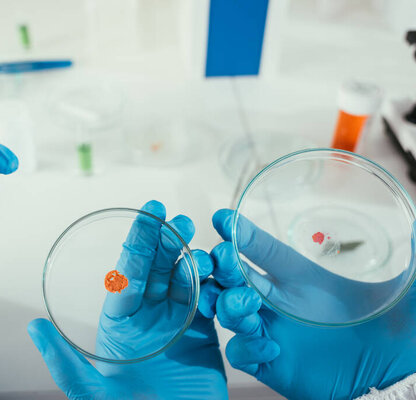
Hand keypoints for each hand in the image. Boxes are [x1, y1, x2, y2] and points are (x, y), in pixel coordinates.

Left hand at [29, 201, 227, 399]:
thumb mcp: (90, 391)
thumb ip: (64, 360)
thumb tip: (33, 327)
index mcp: (120, 321)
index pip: (129, 274)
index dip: (140, 243)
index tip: (150, 214)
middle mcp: (148, 316)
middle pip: (158, 270)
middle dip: (168, 242)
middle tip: (178, 219)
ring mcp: (178, 324)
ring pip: (185, 281)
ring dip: (192, 259)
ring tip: (200, 243)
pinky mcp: (204, 336)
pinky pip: (210, 303)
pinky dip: (215, 285)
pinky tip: (217, 269)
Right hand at [208, 209, 415, 399]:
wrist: (395, 379)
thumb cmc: (398, 334)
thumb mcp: (405, 293)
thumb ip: (412, 258)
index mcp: (300, 278)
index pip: (261, 250)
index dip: (240, 233)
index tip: (224, 218)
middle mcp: (278, 303)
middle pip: (232, 278)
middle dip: (221, 265)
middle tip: (224, 257)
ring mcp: (272, 333)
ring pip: (229, 312)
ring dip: (230, 304)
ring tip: (248, 302)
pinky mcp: (271, 364)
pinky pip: (242, 353)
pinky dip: (247, 348)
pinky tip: (271, 347)